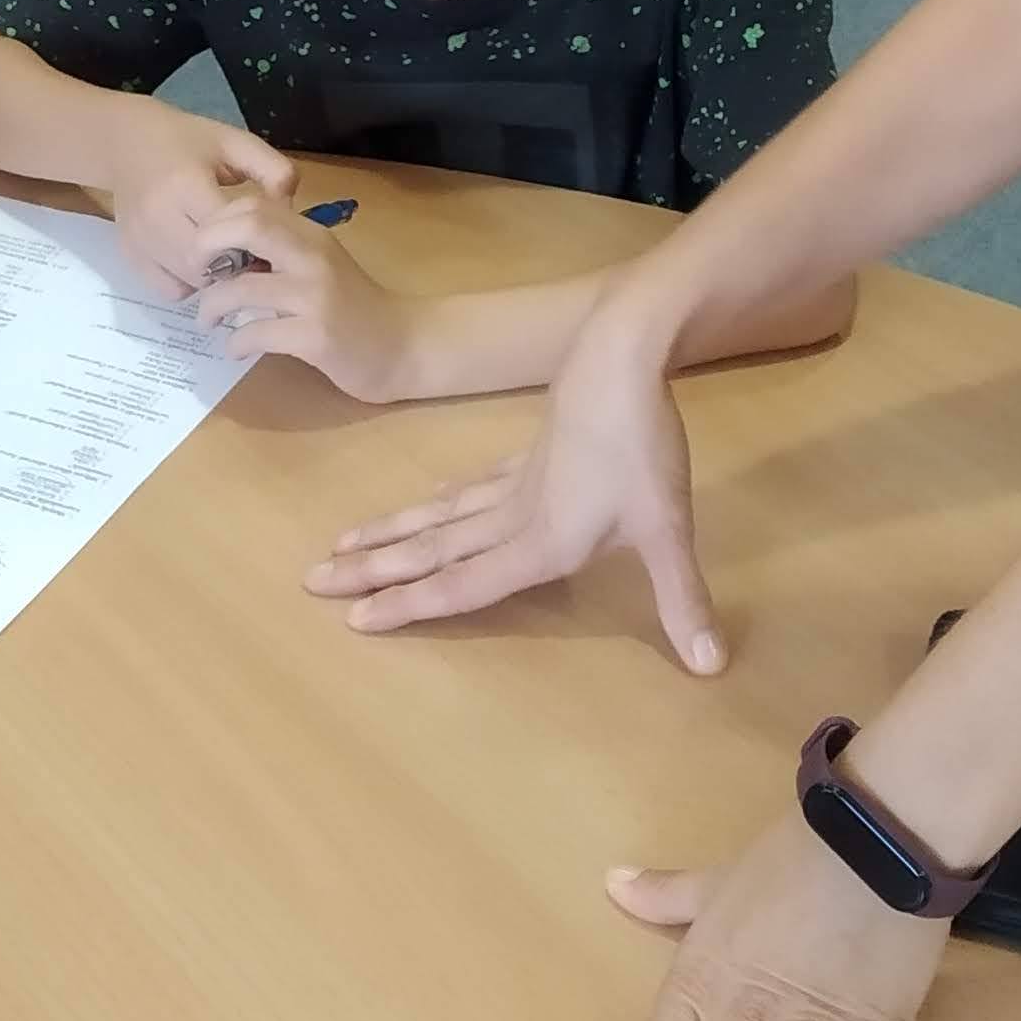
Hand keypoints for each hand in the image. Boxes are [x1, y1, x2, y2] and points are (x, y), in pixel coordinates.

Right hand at [99, 109, 296, 294]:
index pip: (227, 231)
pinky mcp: (130, 254)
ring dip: (213, 276)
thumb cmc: (187, 141)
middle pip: (207, 263)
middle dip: (234, 263)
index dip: (253, 240)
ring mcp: (140, 239)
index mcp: (185, 183)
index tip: (266, 237)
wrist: (127, 142)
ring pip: (189, 280)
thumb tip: (289, 211)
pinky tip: (197, 262)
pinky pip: (168, 289)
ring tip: (224, 256)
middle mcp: (157, 215)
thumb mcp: (236, 142)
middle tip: (248, 252)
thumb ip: (273, 170)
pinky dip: (188, 283)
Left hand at [188, 194, 411, 399]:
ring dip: (211, 306)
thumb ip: (285, 252)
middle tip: (197, 275)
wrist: (406, 347)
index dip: (217, 221)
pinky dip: (236, 343)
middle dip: (205, 248)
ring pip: (241, 288)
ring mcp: (315, 297)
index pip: (254, 205)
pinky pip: (257, 334)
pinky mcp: (315, 337)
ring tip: (206, 320)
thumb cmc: (359, 307)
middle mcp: (313, 258)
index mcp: (312, 236)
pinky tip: (236, 349)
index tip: (205, 250)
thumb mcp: (323, 266)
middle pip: (247, 227)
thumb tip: (229, 251)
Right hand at [304, 319, 725, 670]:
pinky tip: (427, 504)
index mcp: (539, 543)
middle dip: (370, 570)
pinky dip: (437, 503)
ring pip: (437, 516)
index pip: (461, 585)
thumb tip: (711, 665)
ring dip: (388, 534)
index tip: (353, 618)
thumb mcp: (669, 528)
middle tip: (310, 581)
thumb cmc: (643, 445)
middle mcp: (512, 517)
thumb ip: (683, 599)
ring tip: (340, 545)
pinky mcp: (527, 454)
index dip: (408, 605)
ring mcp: (515, 482)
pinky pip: (467, 488)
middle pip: (430, 550)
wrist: (622, 354)